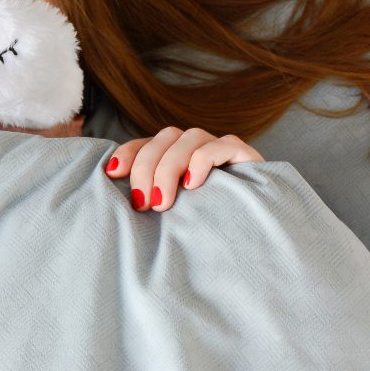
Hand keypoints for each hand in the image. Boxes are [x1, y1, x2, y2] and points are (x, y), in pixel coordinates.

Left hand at [103, 126, 263, 211]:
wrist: (257, 231)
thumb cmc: (206, 225)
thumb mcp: (173, 212)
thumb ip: (152, 200)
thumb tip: (121, 207)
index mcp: (171, 154)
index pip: (143, 143)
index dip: (127, 155)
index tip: (112, 174)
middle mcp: (192, 145)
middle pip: (162, 140)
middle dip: (146, 170)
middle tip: (143, 203)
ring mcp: (218, 146)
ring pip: (187, 139)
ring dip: (170, 168)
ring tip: (164, 202)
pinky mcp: (243, 154)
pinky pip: (219, 145)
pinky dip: (202, 161)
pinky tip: (193, 184)